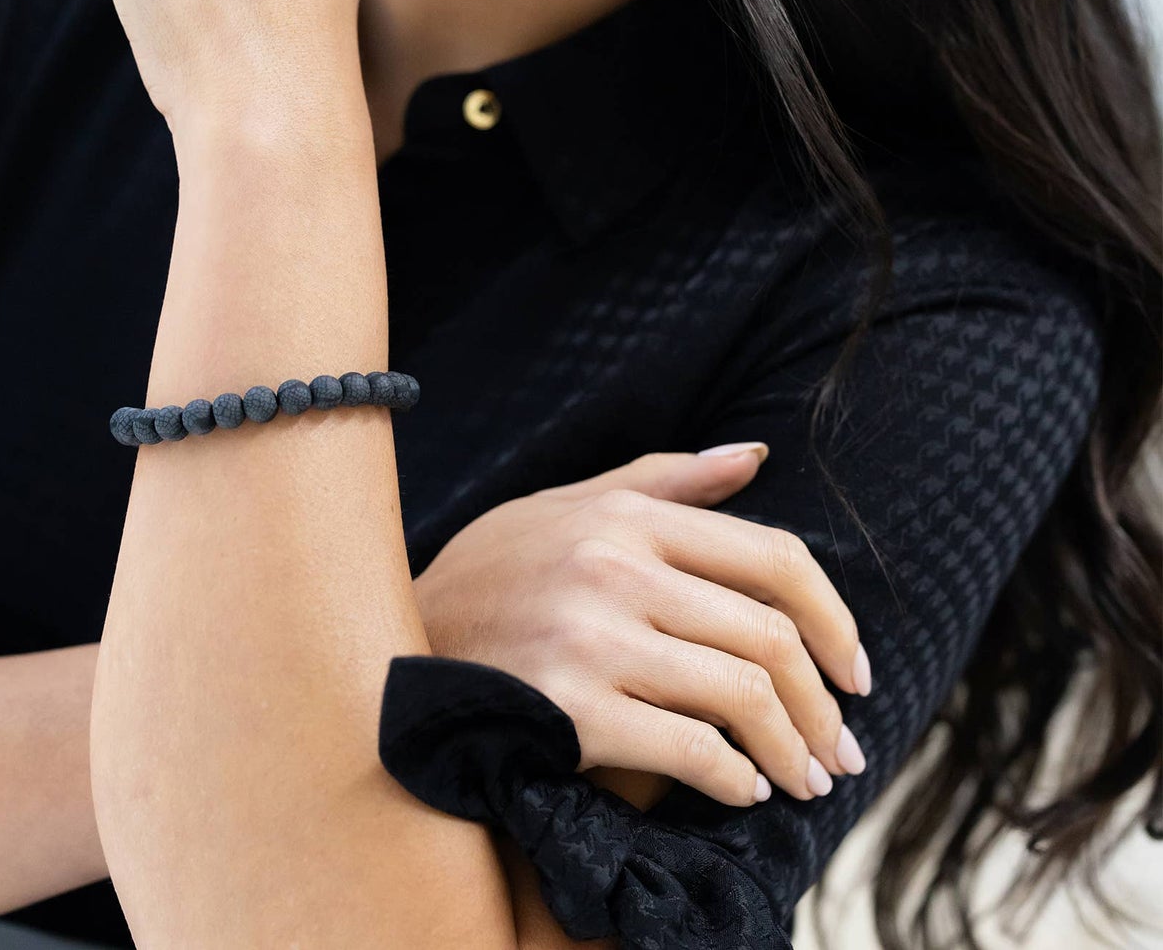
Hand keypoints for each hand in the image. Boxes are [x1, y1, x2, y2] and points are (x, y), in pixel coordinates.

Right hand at [412, 445, 869, 807]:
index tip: (855, 671)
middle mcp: (614, 566)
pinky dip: (735, 779)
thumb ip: (665, 481)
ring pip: (742, 696)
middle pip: (769, 635)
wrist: (395, 645)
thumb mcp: (567, 504)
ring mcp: (590, 638)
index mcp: (626, 513)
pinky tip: (743, 792)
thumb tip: (755, 457)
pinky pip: (690, 751)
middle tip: (843, 748)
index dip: (835, 620)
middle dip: (825, 705)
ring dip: (794, 751)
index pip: (773, 558)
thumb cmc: (495, 574)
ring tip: (807, 780)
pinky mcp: (569, 710)